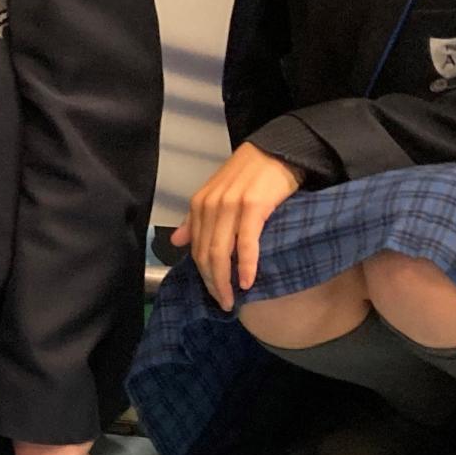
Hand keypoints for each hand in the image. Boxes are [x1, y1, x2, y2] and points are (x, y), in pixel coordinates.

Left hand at [171, 143, 302, 313]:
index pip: (196, 249)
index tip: (214, 294)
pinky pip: (246, 244)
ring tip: (233, 300)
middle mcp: (210, 206)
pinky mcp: (253, 207)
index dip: (203, 275)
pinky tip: (248, 282)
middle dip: (213, 284)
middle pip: (206, 255)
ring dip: (226, 281)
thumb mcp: (218, 194)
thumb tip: (177, 241)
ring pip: (221, 253)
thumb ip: (196, 219)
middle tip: (224, 304)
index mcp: (199, 204)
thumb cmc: (250, 176)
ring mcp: (230, 206)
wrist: (278, 150)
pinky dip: (247, 266)